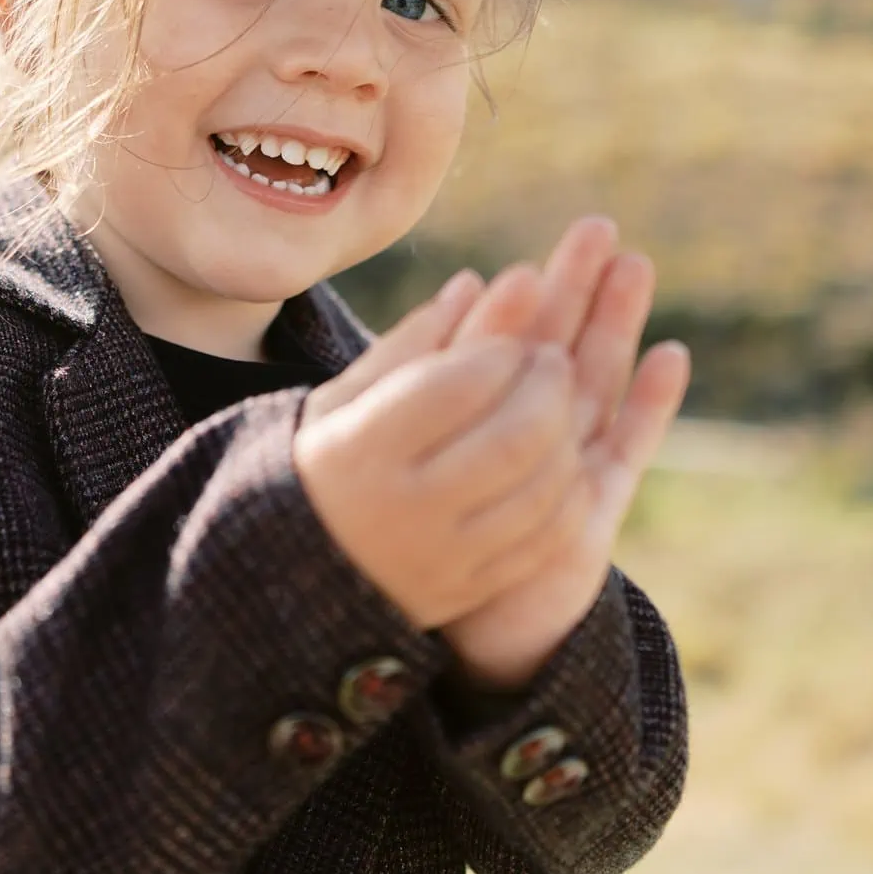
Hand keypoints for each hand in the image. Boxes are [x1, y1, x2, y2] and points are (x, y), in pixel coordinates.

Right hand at [294, 272, 582, 635]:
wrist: (304, 574)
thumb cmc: (328, 462)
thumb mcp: (345, 398)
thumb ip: (410, 345)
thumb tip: (475, 284)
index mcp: (361, 448)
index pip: (454, 386)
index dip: (500, 347)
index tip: (513, 329)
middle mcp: (403, 506)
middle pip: (511, 437)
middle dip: (547, 388)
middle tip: (556, 357)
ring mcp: (441, 556)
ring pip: (539, 490)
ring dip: (567, 437)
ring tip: (561, 404)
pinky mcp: (470, 589)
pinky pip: (544, 540)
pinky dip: (568, 493)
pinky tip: (565, 460)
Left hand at [433, 218, 690, 689]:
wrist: (465, 638)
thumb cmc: (424, 549)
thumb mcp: (401, 458)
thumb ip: (414, 386)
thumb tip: (445, 305)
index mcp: (473, 426)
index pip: (495, 354)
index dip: (512, 308)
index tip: (526, 258)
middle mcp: (525, 442)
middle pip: (554, 353)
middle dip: (575, 292)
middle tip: (595, 228)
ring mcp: (565, 472)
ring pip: (593, 385)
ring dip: (616, 327)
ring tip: (634, 267)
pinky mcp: (594, 512)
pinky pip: (626, 449)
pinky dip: (649, 404)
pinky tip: (670, 356)